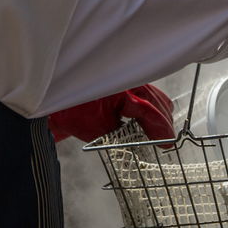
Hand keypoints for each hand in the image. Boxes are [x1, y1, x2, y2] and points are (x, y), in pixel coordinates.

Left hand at [48, 84, 174, 142]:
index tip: (167, 144)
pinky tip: (151, 124)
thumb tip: (143, 145)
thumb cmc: (74, 112)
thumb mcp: (99, 130)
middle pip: (158, 103)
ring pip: (157, 99)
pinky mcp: (130, 85)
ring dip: (159, 117)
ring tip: (159, 137)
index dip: (160, 128)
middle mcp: (129, 82)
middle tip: (164, 145)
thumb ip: (123, 136)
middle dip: (162, 124)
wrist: (59, 101)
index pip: (149, 110)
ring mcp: (131, 82)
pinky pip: (150, 96)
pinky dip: (153, 110)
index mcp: (121, 91)